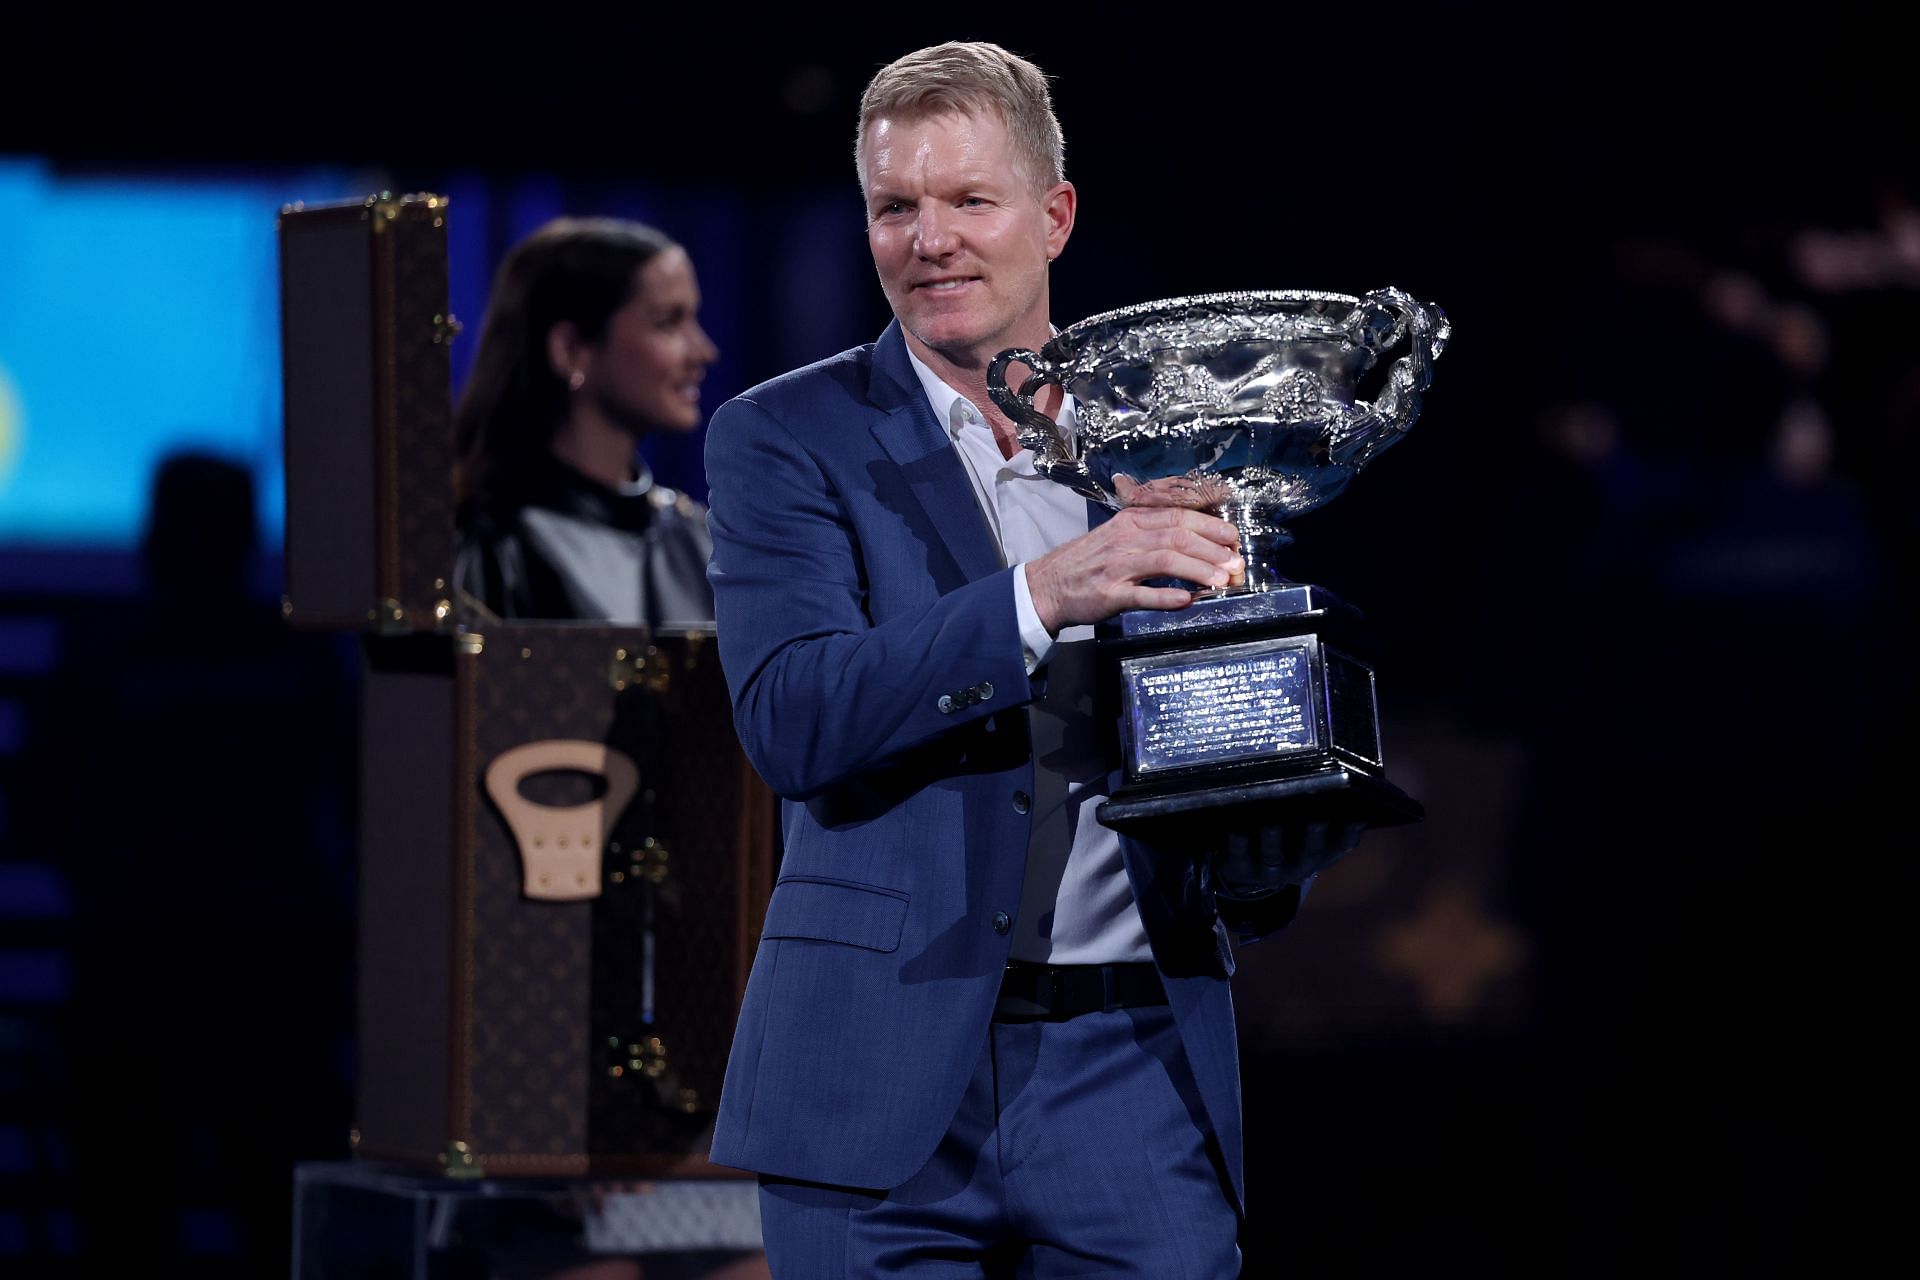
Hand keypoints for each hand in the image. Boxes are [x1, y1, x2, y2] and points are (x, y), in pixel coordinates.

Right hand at [1025, 507, 1242, 633]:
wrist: (1047, 585)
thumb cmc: (1090, 562)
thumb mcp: (1121, 536)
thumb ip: (1156, 536)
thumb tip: (1200, 543)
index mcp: (1132, 520)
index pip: (1178, 517)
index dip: (1211, 527)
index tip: (1233, 538)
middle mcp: (1126, 539)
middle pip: (1177, 537)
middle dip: (1212, 549)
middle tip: (1236, 562)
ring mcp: (1117, 567)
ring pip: (1165, 561)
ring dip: (1198, 570)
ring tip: (1222, 581)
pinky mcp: (1109, 594)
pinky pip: (1142, 595)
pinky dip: (1166, 597)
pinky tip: (1187, 600)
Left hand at [1210, 817, 1366, 899]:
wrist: (1249, 868)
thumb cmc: (1285, 836)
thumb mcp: (1303, 829)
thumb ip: (1318, 809)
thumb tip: (1336, 775)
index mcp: (1319, 856)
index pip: (1341, 847)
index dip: (1350, 834)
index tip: (1358, 816)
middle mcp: (1297, 867)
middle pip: (1308, 853)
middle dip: (1314, 836)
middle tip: (1317, 817)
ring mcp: (1269, 872)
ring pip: (1274, 856)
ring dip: (1274, 839)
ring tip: (1272, 820)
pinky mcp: (1240, 870)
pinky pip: (1239, 859)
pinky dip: (1239, 845)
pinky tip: (1237, 829)